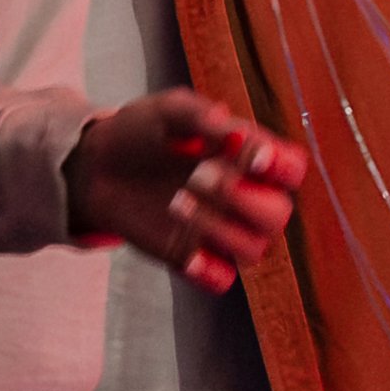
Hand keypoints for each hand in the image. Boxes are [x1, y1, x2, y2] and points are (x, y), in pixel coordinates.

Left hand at [66, 89, 310, 293]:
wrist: (98, 166)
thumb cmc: (143, 130)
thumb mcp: (167, 110)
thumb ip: (198, 114)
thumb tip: (230, 129)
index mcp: (250, 156)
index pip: (291, 169)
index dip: (282, 168)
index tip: (253, 158)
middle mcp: (246, 198)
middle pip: (278, 215)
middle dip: (241, 197)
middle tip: (196, 174)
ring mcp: (222, 231)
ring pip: (253, 249)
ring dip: (219, 228)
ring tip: (175, 201)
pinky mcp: (196, 258)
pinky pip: (221, 280)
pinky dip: (209, 271)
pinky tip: (185, 253)